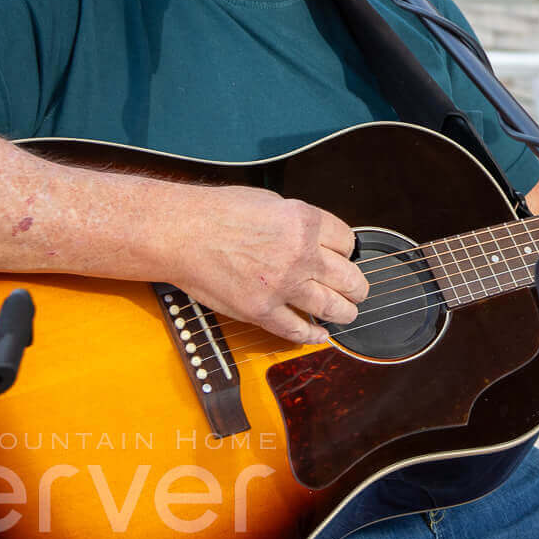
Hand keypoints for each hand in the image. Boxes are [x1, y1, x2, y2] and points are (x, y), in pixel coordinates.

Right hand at [174, 188, 369, 344]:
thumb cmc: (218, 213)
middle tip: (357, 290)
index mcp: (305, 222)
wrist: (181, 233)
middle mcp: (300, 255)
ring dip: (345, 313)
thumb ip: (299, 222)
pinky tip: (320, 335)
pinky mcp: (262, 310)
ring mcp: (282, 285)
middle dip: (357, 287)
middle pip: (350, 278)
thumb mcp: (271, 202)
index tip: (344, 258)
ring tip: (347, 313)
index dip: (348, 251)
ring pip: (333, 307)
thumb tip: (318, 237)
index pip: (348, 242)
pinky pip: (297, 330)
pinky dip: (313, 336)